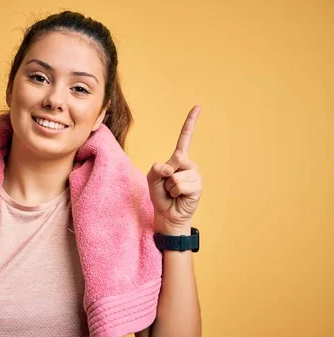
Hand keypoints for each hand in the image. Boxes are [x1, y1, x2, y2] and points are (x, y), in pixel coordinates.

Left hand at [147, 105, 203, 233]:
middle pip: (175, 159)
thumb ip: (157, 168)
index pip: (185, 138)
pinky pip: (180, 184)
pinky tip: (179, 196)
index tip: (198, 106)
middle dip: (165, 175)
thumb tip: (171, 168)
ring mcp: (195, 174)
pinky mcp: (198, 185)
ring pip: (176, 175)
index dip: (191, 122)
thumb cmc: (160, 196)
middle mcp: (189, 164)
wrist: (168, 214)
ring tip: (173, 193)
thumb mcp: (152, 179)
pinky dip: (175, 192)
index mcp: (178, 159)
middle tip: (167, 187)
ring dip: (170, 186)